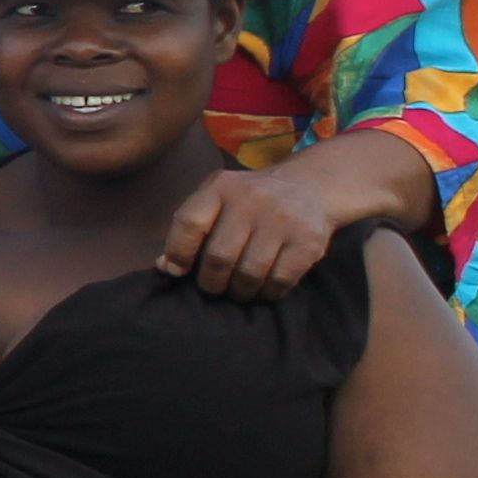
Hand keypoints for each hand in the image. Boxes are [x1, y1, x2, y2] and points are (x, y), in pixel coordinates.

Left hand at [162, 160, 346, 300]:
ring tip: (238, 290)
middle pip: (219, 256)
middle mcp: (252, 199)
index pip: (189, 223)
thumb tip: (166, 268)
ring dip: (239, 291)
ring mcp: (283, 220)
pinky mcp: (308, 240)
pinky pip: (280, 280)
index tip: (178, 271)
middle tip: (214, 287)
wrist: (311, 185)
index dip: (178, 253)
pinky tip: (264, 289)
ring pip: (249, 273)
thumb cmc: (250, 201)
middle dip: (211, 282)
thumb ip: (190, 228)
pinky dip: (268, 293)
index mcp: (221, 187)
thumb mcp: (217, 199)